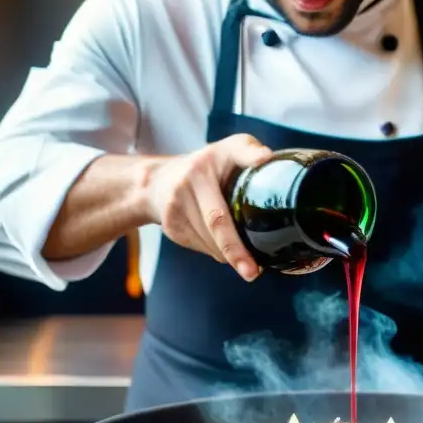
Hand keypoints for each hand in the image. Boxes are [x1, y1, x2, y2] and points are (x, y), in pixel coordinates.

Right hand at [144, 134, 273, 280]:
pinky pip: (201, 247)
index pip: (234, 154)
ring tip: (245, 259)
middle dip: (235, 250)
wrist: (156, 182)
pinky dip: (217, 251)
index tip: (264, 158)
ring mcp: (176, 206)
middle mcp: (189, 180)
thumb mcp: (226, 151)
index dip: (249, 156)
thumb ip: (248, 151)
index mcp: (209, 160)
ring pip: (210, 241)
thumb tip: (267, 159)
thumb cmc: (206, 168)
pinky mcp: (171, 227)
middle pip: (216, 220)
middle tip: (252, 272)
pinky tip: (222, 246)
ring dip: (229, 253)